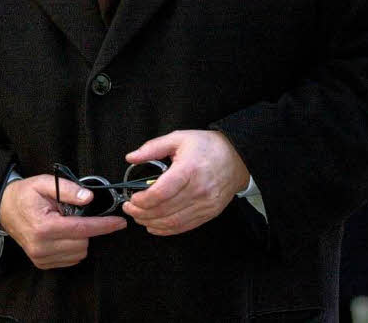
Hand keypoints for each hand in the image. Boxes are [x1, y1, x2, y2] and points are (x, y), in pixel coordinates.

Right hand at [0, 175, 126, 268]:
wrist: (3, 209)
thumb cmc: (25, 194)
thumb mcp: (44, 183)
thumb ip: (67, 189)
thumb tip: (88, 198)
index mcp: (43, 226)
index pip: (82, 229)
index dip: (104, 226)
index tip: (119, 222)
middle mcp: (42, 246)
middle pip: (83, 243)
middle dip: (87, 228)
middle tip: (73, 213)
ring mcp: (41, 257)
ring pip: (79, 253)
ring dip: (80, 239)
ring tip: (64, 223)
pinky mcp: (41, 263)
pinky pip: (70, 259)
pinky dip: (73, 247)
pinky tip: (62, 234)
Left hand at [122, 129, 248, 235]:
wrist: (238, 158)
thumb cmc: (207, 146)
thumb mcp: (178, 138)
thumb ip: (152, 148)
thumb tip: (131, 157)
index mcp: (189, 169)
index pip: (161, 192)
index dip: (142, 200)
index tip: (132, 198)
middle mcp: (198, 190)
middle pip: (164, 209)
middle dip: (141, 213)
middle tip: (129, 208)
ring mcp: (205, 204)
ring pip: (173, 222)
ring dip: (151, 222)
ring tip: (138, 217)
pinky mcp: (209, 213)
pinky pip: (185, 226)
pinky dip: (167, 229)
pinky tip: (154, 225)